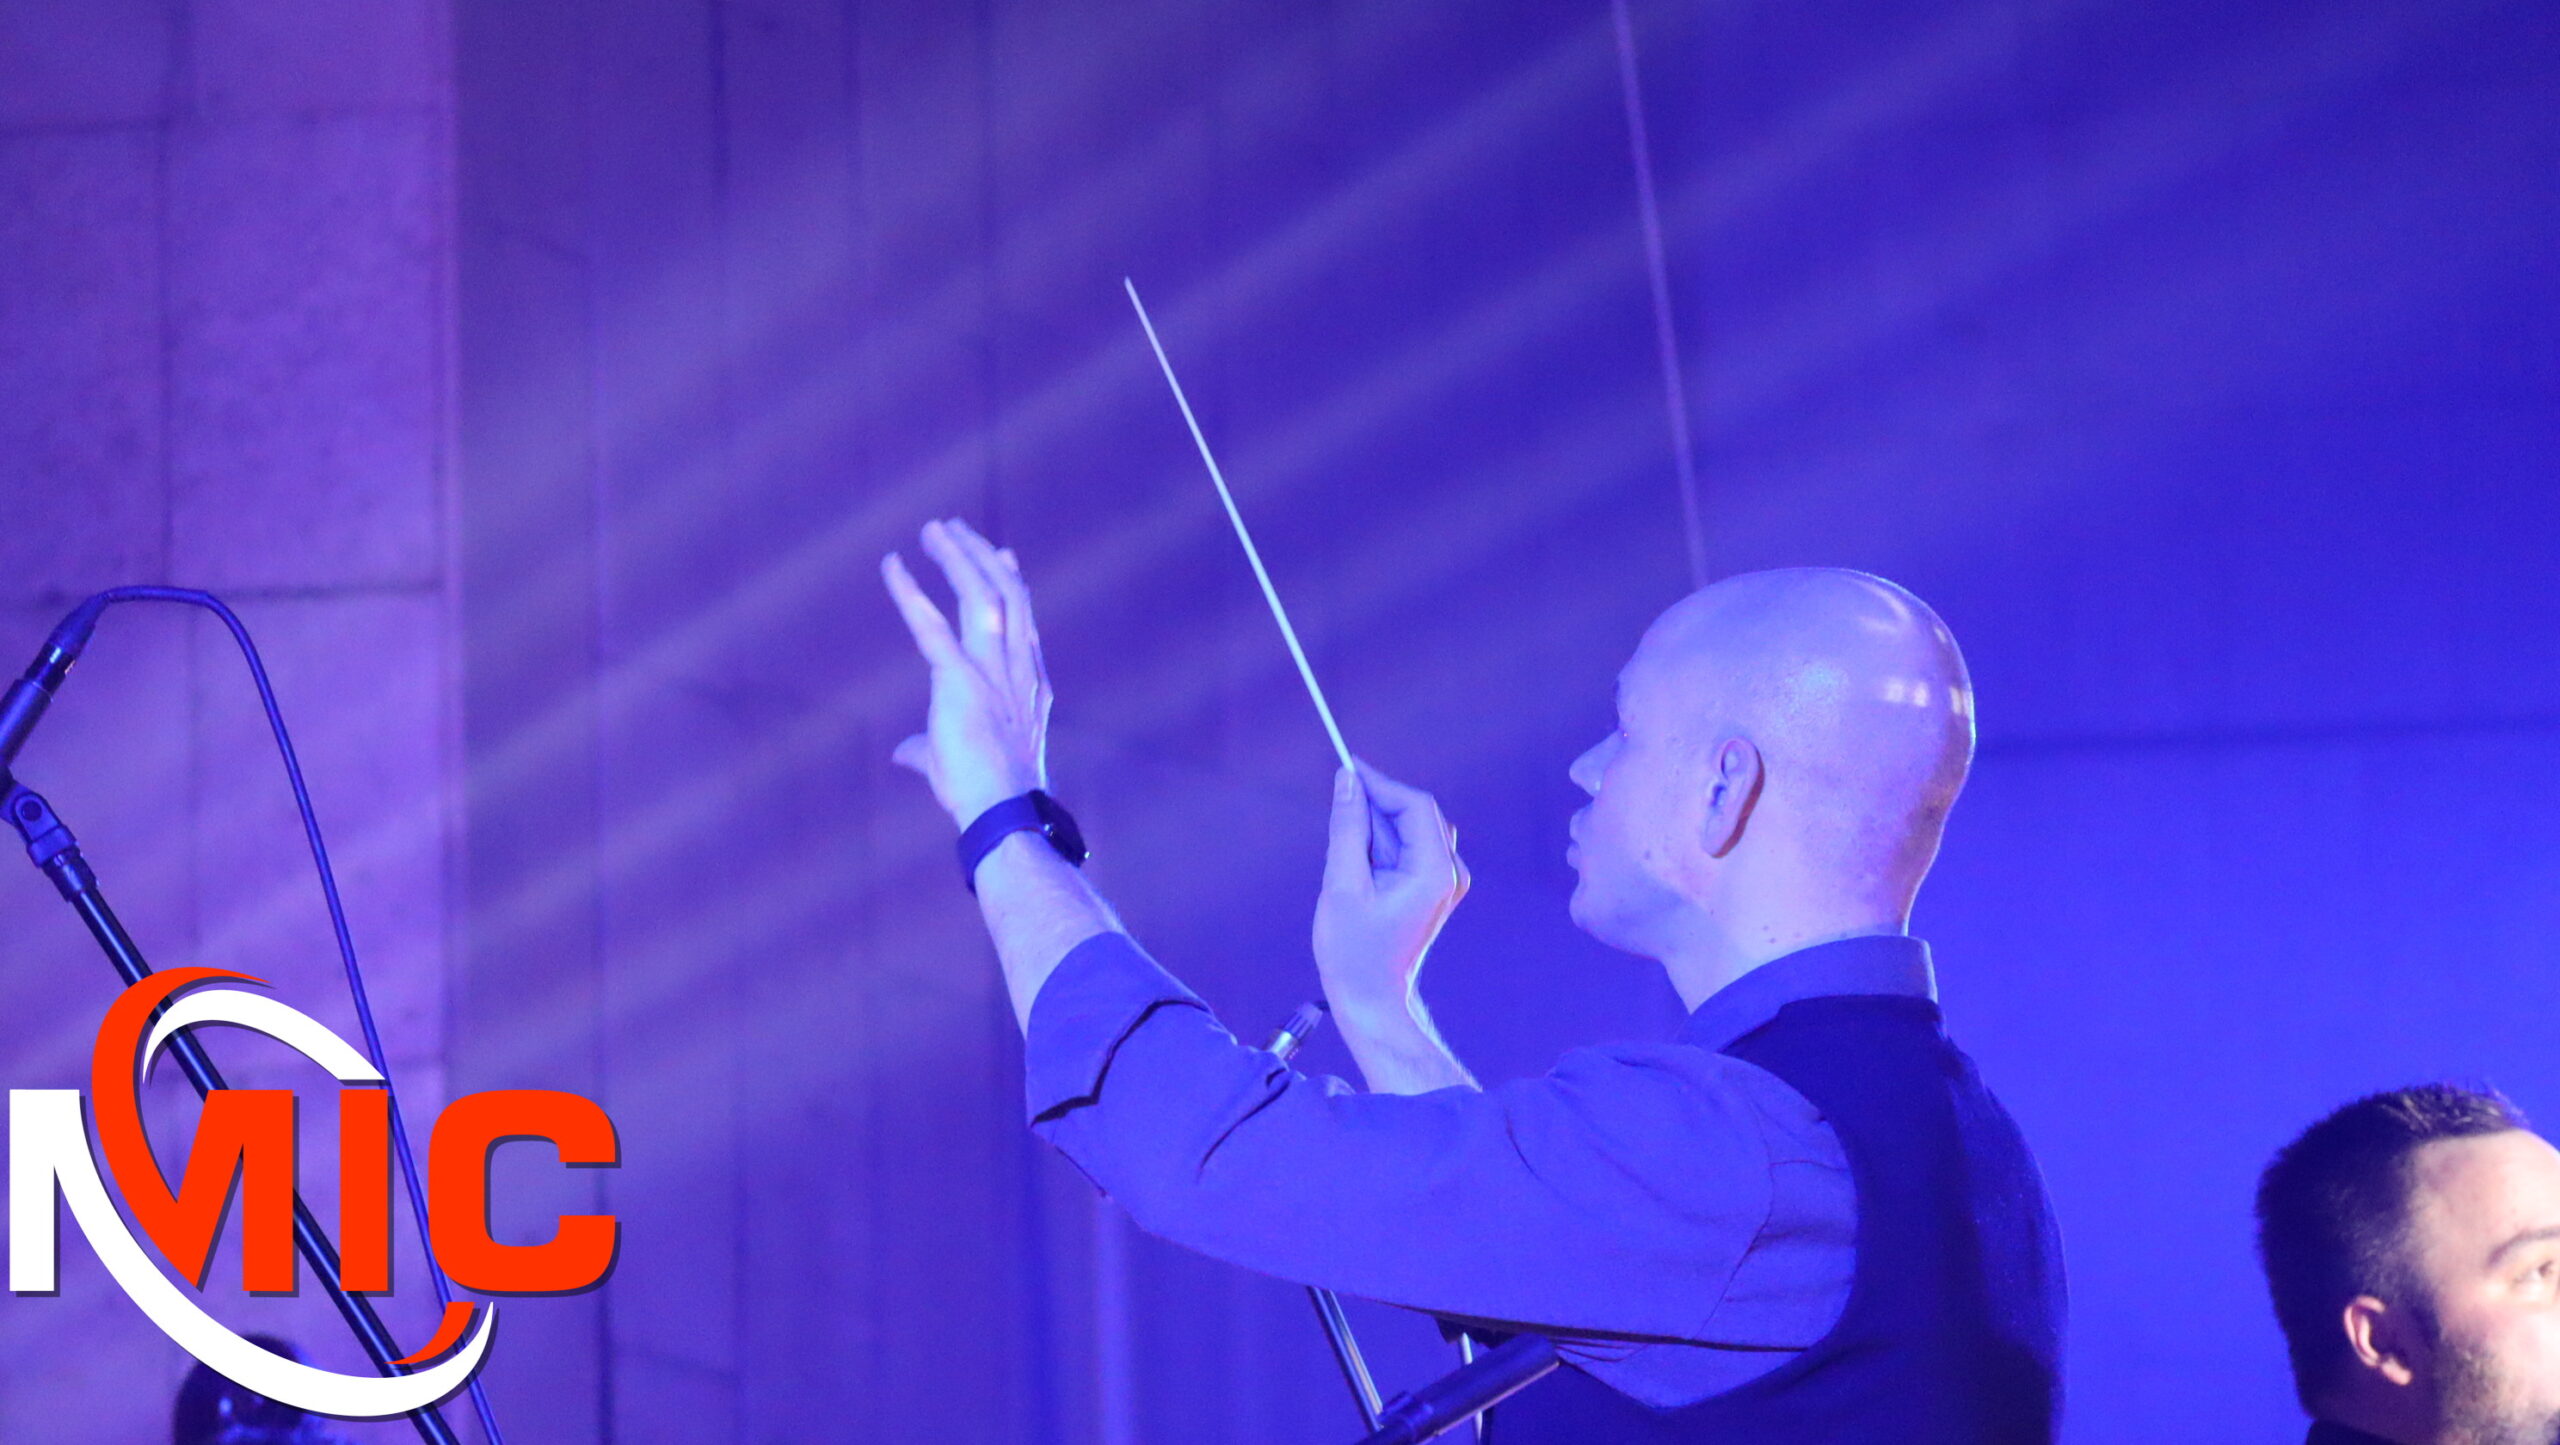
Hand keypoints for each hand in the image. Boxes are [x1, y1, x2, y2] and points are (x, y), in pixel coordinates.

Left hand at [881, 518, 1051, 825]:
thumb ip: (928, 749)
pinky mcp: (961, 682)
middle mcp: (1018, 671)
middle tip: (957, 529)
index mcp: (1028, 687)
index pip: (1024, 622)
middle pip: (1008, 595)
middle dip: (982, 557)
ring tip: (935, 530)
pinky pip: (933, 627)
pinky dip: (910, 593)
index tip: (1004, 556)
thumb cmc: (984, 797)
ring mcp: (993, 674)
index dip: (1013, 585)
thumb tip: (903, 752)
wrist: (1002, 816)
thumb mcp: (955, 764)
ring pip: (983, 596)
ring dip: (958, 558)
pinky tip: (893, 566)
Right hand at [1313, 761, 1469, 1018]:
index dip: (1380, 782)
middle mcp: (1450, 873)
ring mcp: (1445, 882)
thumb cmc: (1354, 952)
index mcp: (1434, 872)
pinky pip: (1409, 849)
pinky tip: (1360, 871)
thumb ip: (1347, 827)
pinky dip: (1382, 847)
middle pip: (1415, 813)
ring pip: (1410, 830)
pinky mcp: (1434, 889)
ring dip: (1375, 831)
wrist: (1373, 1001)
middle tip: (1338, 811)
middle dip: (1376, 806)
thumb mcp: (1341, 884)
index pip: (1414, 805)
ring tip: (1348, 867)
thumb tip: (1347, 780)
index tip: (1346, 767)